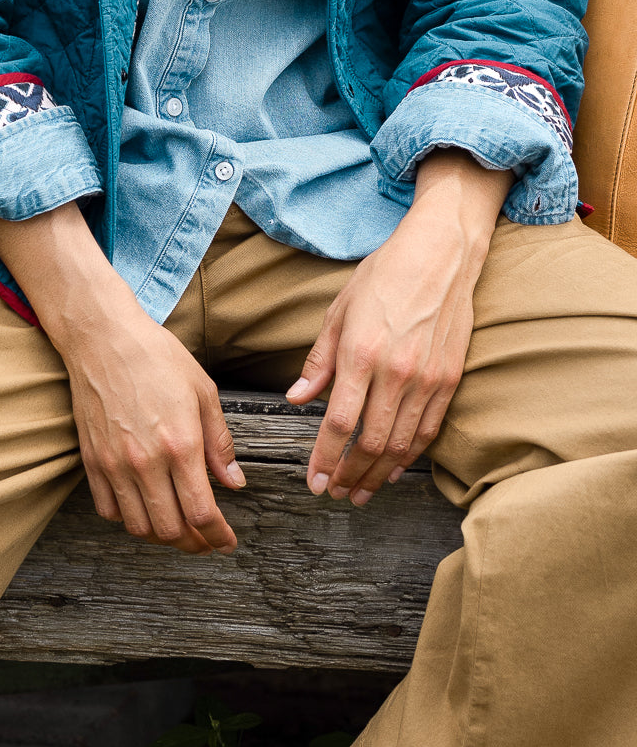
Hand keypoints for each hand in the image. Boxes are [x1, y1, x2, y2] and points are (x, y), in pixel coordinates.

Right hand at [0, 199, 245, 554]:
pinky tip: (143, 507)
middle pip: (170, 530)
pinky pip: (108, 510)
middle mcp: (146, 461)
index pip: (201, 513)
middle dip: (194, 543)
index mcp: (180, 443)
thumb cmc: (156, 357)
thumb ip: (220, 442)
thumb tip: (234, 482)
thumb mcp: (203, 391)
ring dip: (161, 535)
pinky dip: (127, 519)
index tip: (226, 541)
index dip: (218, 536)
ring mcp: (114, 463)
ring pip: (138, 527)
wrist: (104, 337)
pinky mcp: (92, 461)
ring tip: (177, 526)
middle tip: (205, 538)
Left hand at [285, 151, 510, 505]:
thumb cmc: (384, 275)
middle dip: (350, 475)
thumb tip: (296, 398)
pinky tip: (395, 468)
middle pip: (371, 443)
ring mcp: (428, 379)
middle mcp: (396, 371)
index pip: (339, 422)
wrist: (441, 254)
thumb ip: (319, 360)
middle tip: (334, 492)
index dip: (325, 458)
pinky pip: (428, 430)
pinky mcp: (450, 379)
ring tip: (360, 492)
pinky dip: (410, 456)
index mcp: (361, 353)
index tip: (315, 481)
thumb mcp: (339, 310)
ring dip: (379, 475)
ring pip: (402, 445)